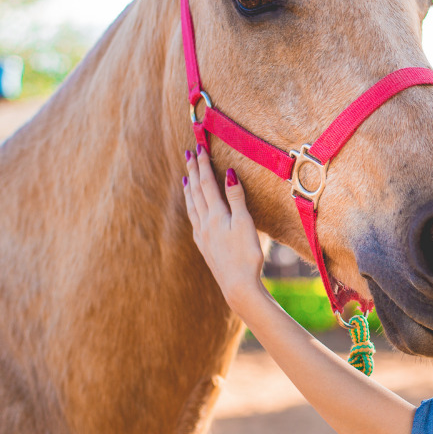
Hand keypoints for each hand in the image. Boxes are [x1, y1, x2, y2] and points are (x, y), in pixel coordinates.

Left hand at [182, 144, 266, 311]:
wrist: (237, 286)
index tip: (199, 147)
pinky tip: (193, 209)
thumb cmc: (246, 255)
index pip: (207, 184)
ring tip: (186, 177)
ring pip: (192, 206)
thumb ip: (236, 198)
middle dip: (193, 171)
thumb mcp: (246, 223)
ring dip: (189, 189)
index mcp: (216, 215)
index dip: (203, 165)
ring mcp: (203, 236)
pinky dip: (191, 208)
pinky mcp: (204, 247)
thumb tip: (229, 174)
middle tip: (189, 154)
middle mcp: (205, 223)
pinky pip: (194, 220)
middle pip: (196, 192)